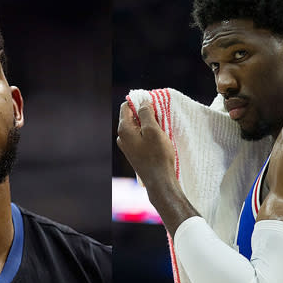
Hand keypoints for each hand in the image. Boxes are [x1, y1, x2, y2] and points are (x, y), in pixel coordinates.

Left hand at [116, 100, 198, 234]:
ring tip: (160, 127)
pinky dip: (147, 133)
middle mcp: (121, 137)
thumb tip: (142, 103)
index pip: (127, 106)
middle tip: (159, 115)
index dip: (140, 102)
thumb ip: (145, 113)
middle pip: (131, 116)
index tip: (153, 103)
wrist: (159, 181)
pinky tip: (158, 138)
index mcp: (123, 129)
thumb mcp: (153, 130)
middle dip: (145, 113)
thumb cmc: (157, 155)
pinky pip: (139, 137)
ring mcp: (127, 146)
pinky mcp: (134, 153)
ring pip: (136, 127)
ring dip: (148, 124)